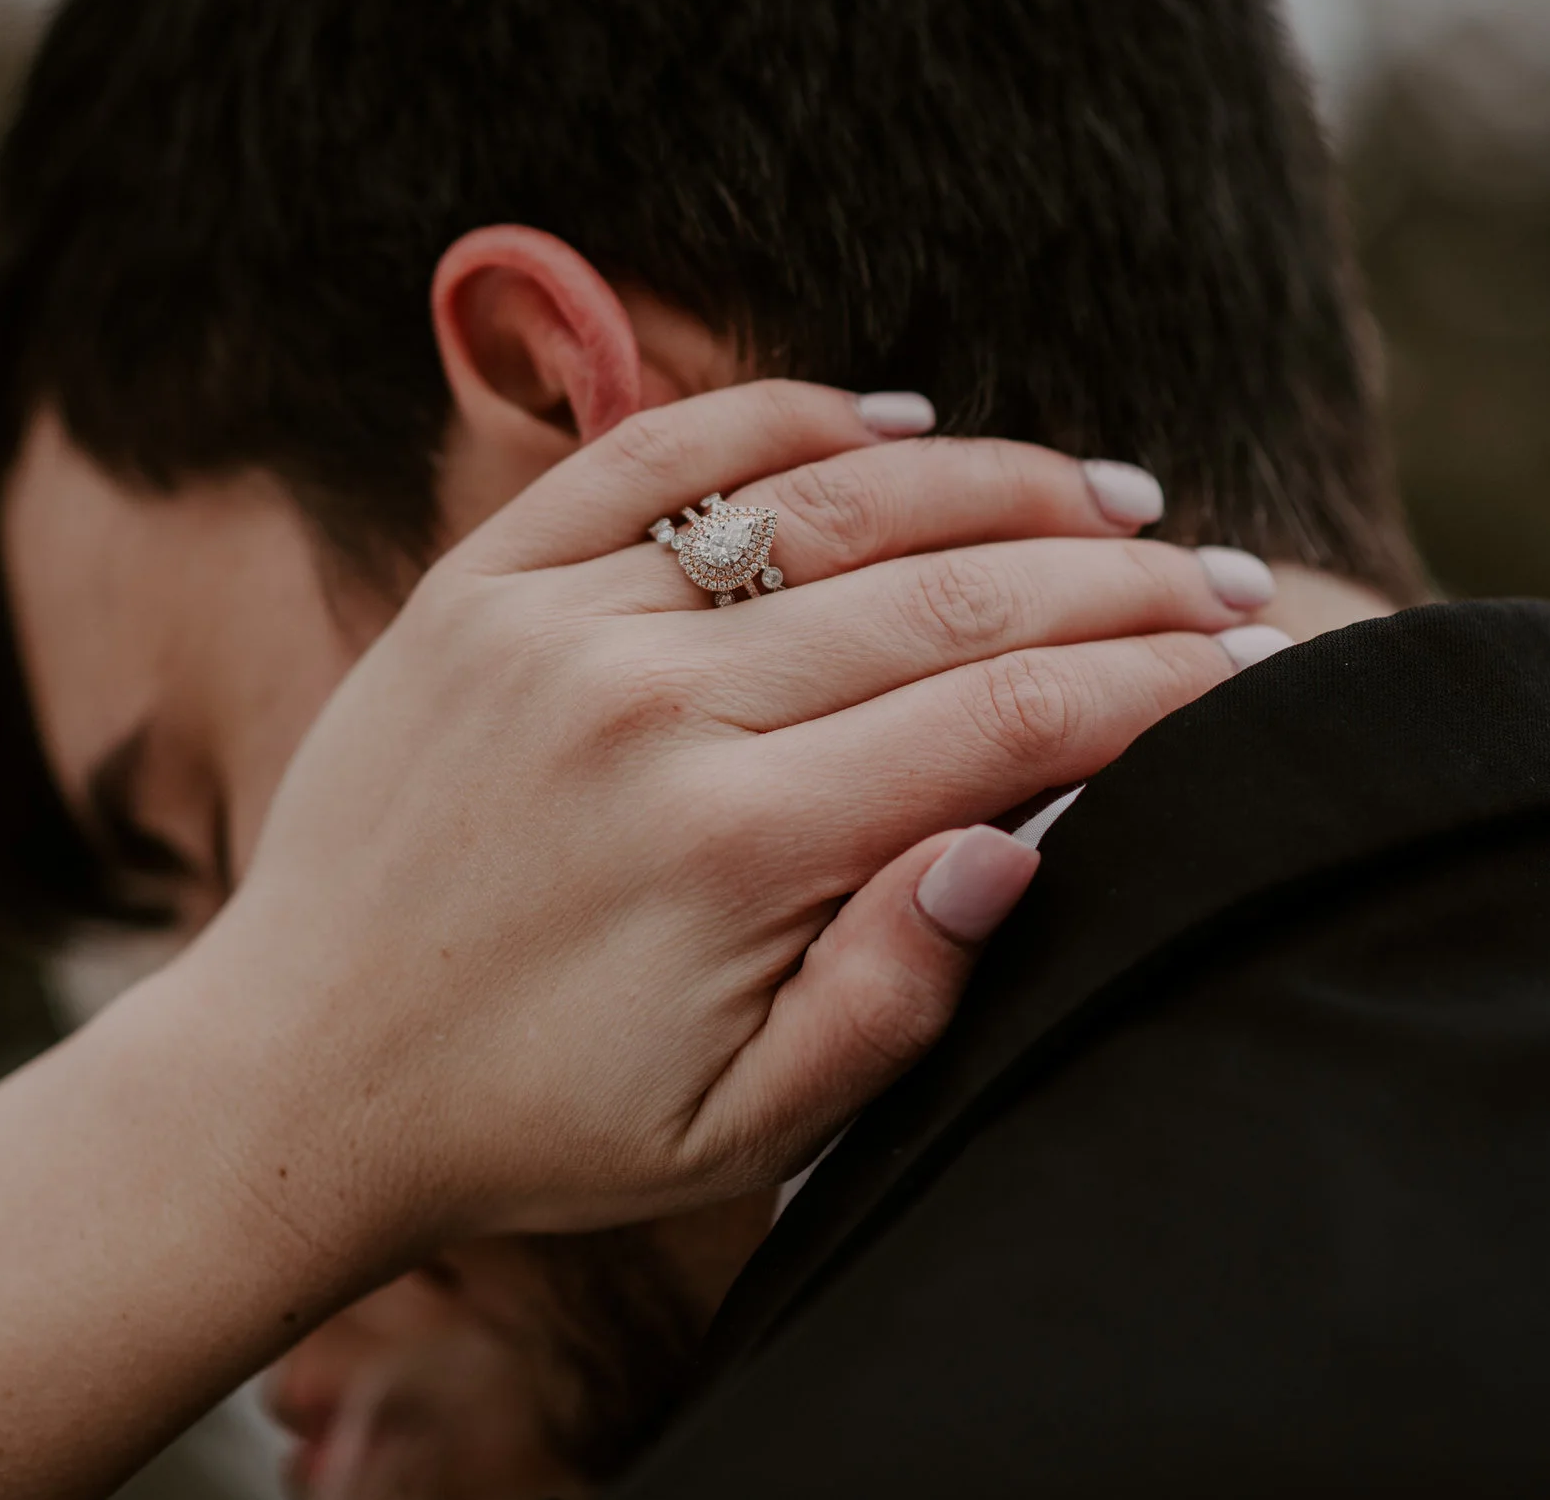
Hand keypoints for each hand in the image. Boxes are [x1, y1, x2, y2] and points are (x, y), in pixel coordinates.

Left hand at [172, 380, 1266, 1252]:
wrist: (298, 1073)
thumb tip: (1015, 844)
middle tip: (1229, 575)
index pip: (1005, 722)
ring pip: (821, 508)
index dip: (1153, 687)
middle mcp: (651, 709)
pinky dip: (782, 419)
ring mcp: (553, 626)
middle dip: (1118, 583)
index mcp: (735, 850)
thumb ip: (894, 996)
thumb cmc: (539, 1122)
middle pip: (946, 598)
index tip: (1251, 669)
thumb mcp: (738, 1132)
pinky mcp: (477, 584)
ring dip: (994, 483)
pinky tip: (897, 419)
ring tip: (1115, 494)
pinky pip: (653, 457)